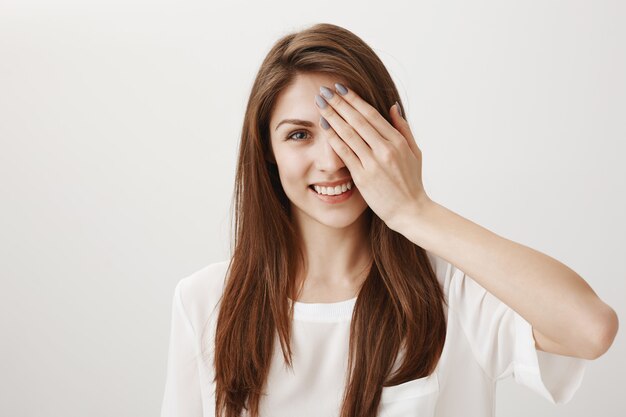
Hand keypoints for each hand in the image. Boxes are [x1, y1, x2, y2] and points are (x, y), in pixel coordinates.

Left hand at [314, 83, 430, 229]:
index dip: (354, 99)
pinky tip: (323, 127)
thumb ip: (403, 128)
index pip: (371, 114)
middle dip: (339, 103)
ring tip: (320, 103)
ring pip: (349, 133)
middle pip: (357, 120)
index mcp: (397, 141)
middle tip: (324, 90)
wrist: (410, 211)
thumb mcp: (414, 152)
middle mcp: (385, 149)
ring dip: (332, 116)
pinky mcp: (363, 177)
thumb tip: (392, 106)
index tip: (340, 88)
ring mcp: (374, 163)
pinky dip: (333, 138)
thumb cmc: (411, 183)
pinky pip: (345, 153)